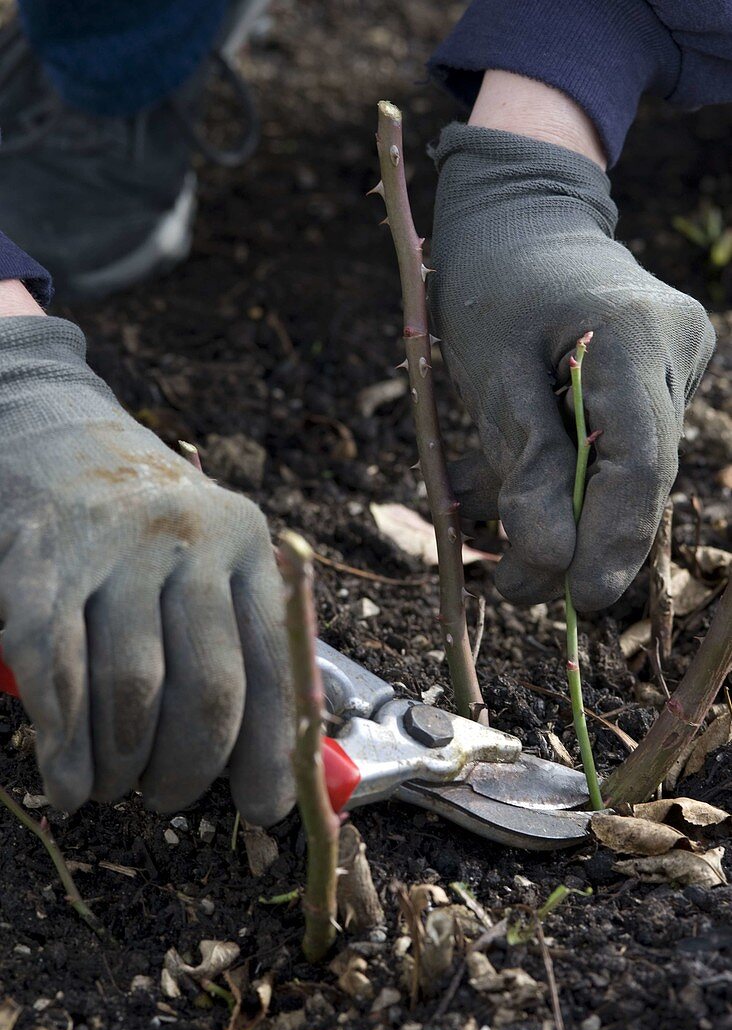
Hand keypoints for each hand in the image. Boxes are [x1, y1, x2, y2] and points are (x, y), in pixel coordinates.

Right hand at [0, 313, 292, 822]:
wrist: (49, 430)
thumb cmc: (143, 521)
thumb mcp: (210, 554)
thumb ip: (240, 636)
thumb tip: (269, 755)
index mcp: (247, 544)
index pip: (278, 665)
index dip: (271, 753)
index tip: (262, 808)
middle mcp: (190, 541)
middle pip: (209, 688)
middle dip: (190, 769)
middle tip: (169, 798)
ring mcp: (115, 550)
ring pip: (133, 690)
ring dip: (123, 766)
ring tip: (116, 788)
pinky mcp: (42, 564)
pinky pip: (58, 674)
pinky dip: (64, 747)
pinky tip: (68, 786)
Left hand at [430, 82, 714, 610]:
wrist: (518, 218)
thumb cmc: (495, 282)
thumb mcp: (491, 371)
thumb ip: (523, 462)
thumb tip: (550, 561)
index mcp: (639, 336)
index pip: (641, 464)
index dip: (613, 540)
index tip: (578, 599)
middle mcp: (677, 353)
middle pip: (637, 475)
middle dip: (574, 538)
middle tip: (511, 583)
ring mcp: (675, 364)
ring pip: (622, 470)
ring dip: (552, 508)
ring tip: (485, 529)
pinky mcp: (655, 379)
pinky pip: (611, 447)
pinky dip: (554, 475)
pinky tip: (493, 484)